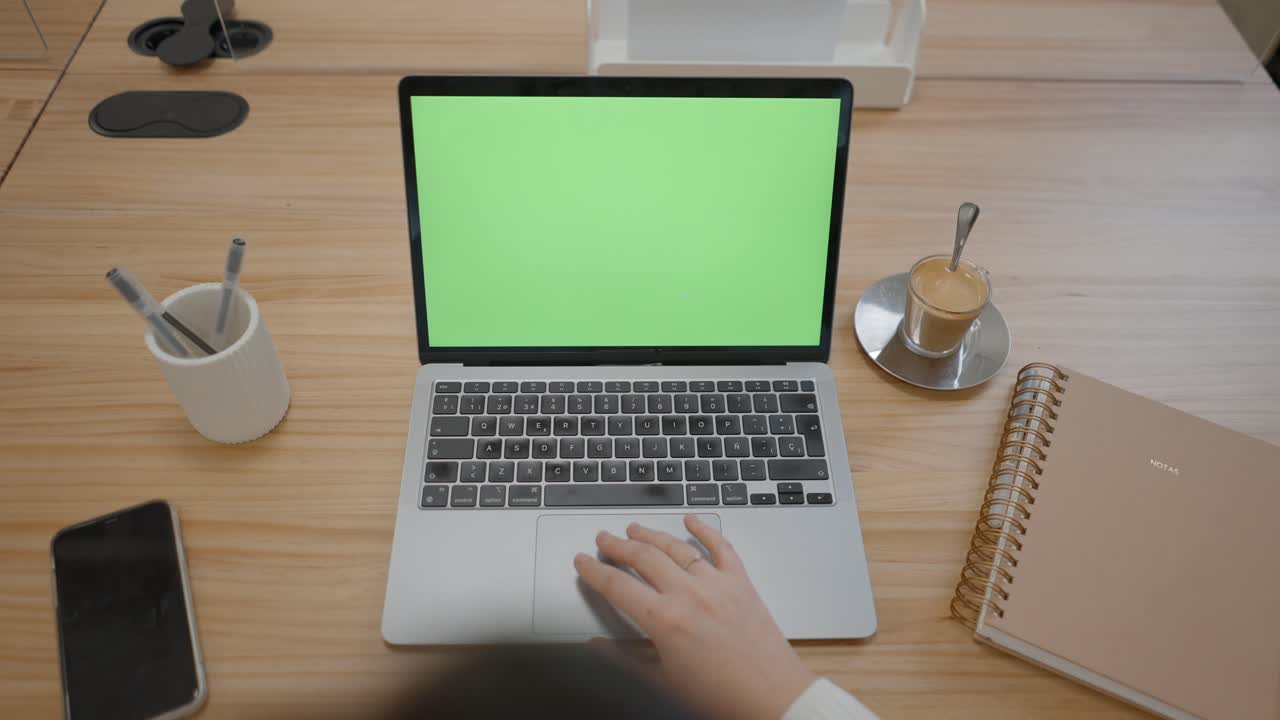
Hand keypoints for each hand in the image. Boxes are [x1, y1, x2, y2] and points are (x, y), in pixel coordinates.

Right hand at [574, 514, 816, 719]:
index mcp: (666, 621)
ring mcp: (718, 584)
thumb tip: (595, 646)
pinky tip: (691, 520)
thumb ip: (625, 659)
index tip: (582, 562)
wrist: (772, 699)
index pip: (618, 587)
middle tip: (603, 539)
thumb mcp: (664, 681)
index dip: (594, 572)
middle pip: (644, 558)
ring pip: (677, 548)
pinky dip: (705, 530)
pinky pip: (721, 547)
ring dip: (651, 535)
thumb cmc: (721, 697)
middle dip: (618, 546)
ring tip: (633, 529)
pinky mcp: (741, 583)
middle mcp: (690, 595)